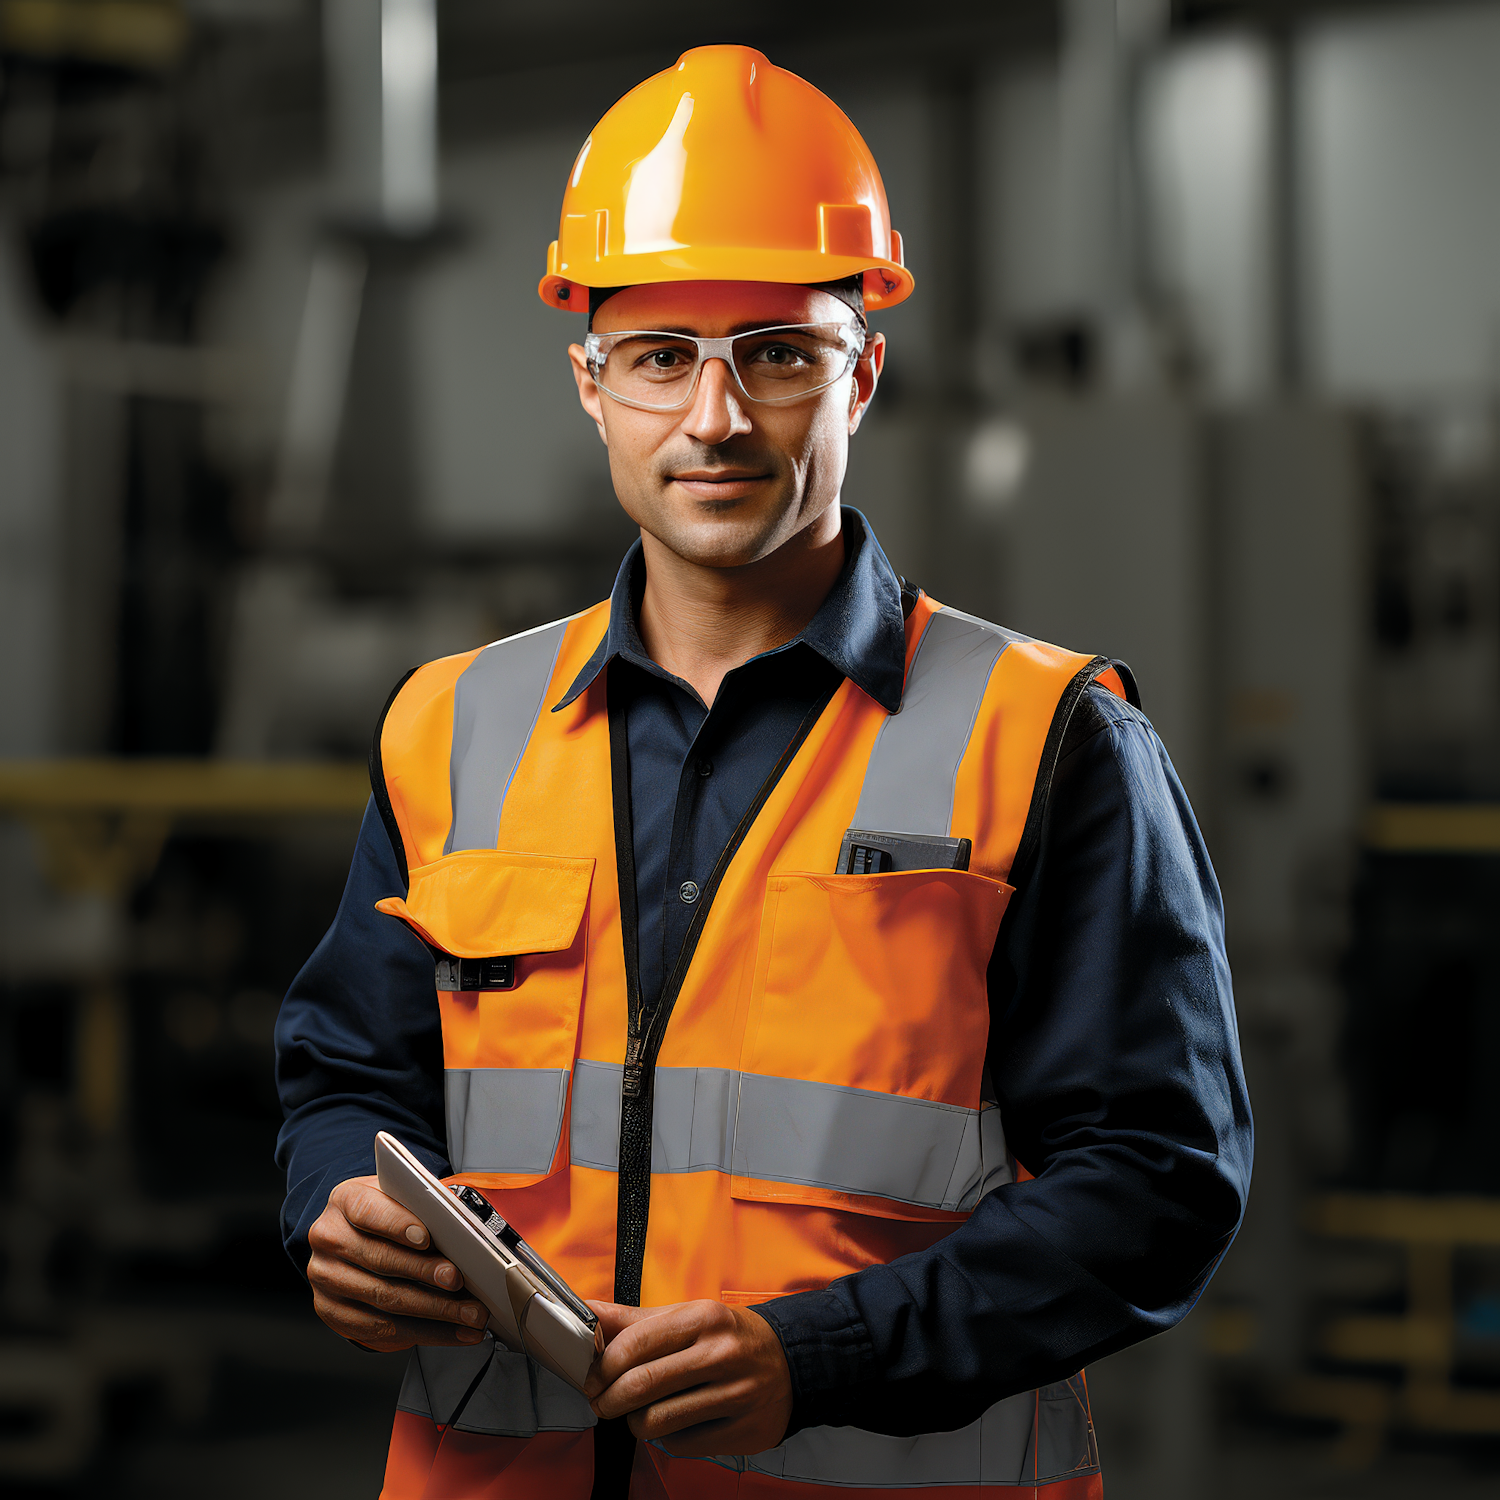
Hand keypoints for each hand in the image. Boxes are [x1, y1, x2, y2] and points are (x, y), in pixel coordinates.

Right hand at [306, 1175, 488, 1351]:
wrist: (352, 1236)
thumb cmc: (385, 1213)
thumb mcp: (398, 1196)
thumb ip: (423, 1205)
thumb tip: (464, 1225)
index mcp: (345, 1200)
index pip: (368, 1211)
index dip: (397, 1225)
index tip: (427, 1239)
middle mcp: (329, 1239)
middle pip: (380, 1260)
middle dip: (424, 1273)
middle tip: (458, 1281)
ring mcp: (326, 1279)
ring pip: (384, 1300)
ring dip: (433, 1311)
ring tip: (468, 1314)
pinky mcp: (333, 1312)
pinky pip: (381, 1329)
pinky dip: (424, 1332)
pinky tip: (451, 1331)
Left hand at [583, 1300, 791, 1456]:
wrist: (791, 1361)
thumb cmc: (726, 1336)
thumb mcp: (685, 1316)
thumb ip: (633, 1319)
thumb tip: (585, 1311)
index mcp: (703, 1318)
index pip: (635, 1344)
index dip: (602, 1366)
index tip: (591, 1377)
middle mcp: (721, 1354)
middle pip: (641, 1386)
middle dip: (609, 1400)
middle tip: (603, 1401)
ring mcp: (735, 1395)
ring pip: (657, 1422)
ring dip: (635, 1422)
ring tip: (638, 1413)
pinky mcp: (742, 1431)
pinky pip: (681, 1445)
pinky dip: (665, 1438)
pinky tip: (673, 1423)